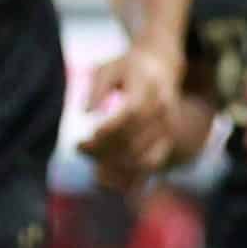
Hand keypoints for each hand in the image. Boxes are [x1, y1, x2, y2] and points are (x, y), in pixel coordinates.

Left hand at [78, 48, 185, 189]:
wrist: (160, 67)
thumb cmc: (126, 68)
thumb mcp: (108, 68)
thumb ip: (96, 87)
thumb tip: (86, 112)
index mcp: (149, 87)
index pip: (133, 113)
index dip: (110, 129)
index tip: (87, 134)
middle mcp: (163, 110)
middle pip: (136, 139)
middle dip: (104, 149)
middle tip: (79, 147)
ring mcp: (168, 129)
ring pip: (143, 158)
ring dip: (114, 167)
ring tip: (91, 165)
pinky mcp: (167, 142)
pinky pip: (150, 168)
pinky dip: (130, 179)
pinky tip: (107, 179)